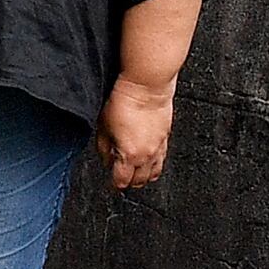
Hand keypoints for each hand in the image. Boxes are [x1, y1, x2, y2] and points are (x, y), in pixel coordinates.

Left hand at [95, 73, 177, 189]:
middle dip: (129, 181)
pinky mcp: (166, 137)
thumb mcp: (103, 126)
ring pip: (154, 173)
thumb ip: (103, 147)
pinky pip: (162, 159)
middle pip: (140, 181)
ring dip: (144, 175)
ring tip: (135, 171)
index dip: (114, 183)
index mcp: (129, 155)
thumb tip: (106, 159)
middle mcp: (147, 155)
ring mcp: (159, 147)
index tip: (111, 180)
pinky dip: (154, 163)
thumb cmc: (124, 100)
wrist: (147, 85)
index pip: (122, 181)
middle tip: (121, 175)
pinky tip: (148, 157)